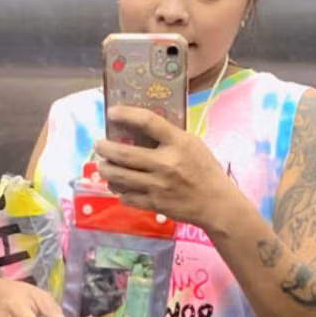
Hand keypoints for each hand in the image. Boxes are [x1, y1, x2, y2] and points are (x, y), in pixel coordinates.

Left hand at [93, 107, 232, 229]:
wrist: (216, 204)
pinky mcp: (154, 204)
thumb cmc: (205, 170)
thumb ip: (169, 136)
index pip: (148, 121)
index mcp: (178, 143)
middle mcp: (165, 163)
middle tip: (98, 145)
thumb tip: (140, 128)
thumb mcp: (192, 145)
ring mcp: (158, 186)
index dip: (126, 114)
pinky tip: (120, 186)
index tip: (112, 112)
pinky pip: (126, 197)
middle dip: (104, 148)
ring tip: (103, 166)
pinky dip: (120, 191)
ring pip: (119, 177)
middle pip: (124, 153)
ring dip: (105, 170)